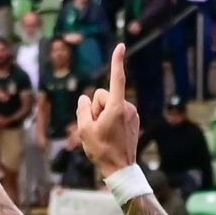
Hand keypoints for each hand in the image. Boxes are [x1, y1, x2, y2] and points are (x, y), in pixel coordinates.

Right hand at [76, 45, 139, 178]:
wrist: (120, 168)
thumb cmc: (101, 150)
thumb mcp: (84, 130)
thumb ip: (82, 110)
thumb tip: (85, 99)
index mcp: (116, 107)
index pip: (116, 79)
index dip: (117, 62)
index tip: (121, 46)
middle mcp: (127, 107)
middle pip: (103, 96)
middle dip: (96, 108)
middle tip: (95, 127)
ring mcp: (132, 113)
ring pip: (110, 105)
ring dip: (103, 115)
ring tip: (103, 134)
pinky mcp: (133, 119)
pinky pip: (117, 112)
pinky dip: (111, 119)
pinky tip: (110, 135)